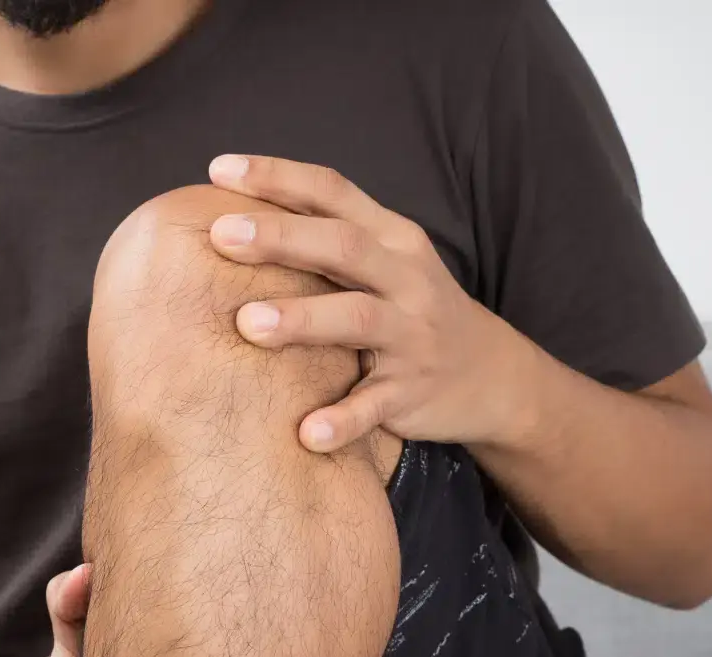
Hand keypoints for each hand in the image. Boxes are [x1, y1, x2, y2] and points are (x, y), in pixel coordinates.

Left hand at [206, 153, 538, 453]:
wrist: (491, 374)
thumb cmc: (410, 309)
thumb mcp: (384, 263)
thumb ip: (324, 238)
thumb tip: (231, 217)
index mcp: (390, 237)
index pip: (332, 192)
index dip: (278, 177)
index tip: (219, 169)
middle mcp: (405, 278)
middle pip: (342, 246)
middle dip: (280, 238)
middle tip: (220, 235)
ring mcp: (411, 336)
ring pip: (358, 319)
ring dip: (303, 320)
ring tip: (247, 325)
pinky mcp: (412, 393)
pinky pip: (374, 407)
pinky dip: (343, 420)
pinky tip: (306, 434)